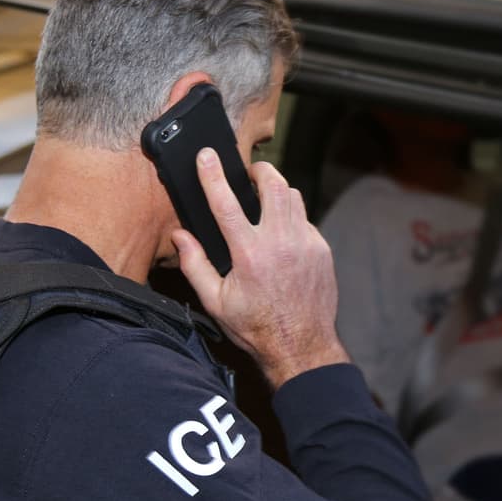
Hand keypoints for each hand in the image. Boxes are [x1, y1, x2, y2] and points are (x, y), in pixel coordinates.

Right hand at [172, 148, 348, 387]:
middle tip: (249, 173)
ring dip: (277, 190)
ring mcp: (306, 243)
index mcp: (249, 254)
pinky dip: (292, 217)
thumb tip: (180, 236)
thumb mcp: (216, 302)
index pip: (226, 203)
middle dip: (259, 170)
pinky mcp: (322, 249)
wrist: (301, 345)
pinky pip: (305, 219)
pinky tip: (281, 233)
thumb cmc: (256, 327)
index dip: (212, 175)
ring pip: (294, 196)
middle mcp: (280, 243)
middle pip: (273, 184)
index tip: (206, 155)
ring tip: (264, 198)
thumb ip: (194, 265)